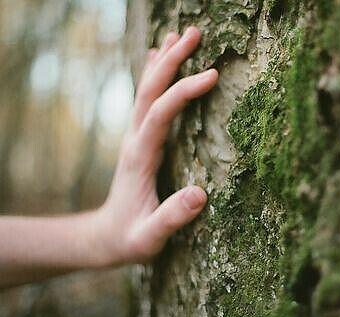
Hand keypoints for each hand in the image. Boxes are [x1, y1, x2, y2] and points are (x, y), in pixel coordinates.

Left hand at [94, 27, 217, 265]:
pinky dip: (154, 75)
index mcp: (141, 157)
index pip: (162, 114)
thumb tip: (201, 194)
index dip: (185, 91)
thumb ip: (172, 218)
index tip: (213, 75)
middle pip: (150, 90)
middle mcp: (135, 140)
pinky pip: (146, 100)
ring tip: (179, 34)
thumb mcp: (150, 238)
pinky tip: (157, 59)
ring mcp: (135, 137)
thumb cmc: (130, 238)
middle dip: (171, 60)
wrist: (105, 236)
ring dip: (162, 61)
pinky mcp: (139, 139)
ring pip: (146, 89)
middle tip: (194, 33)